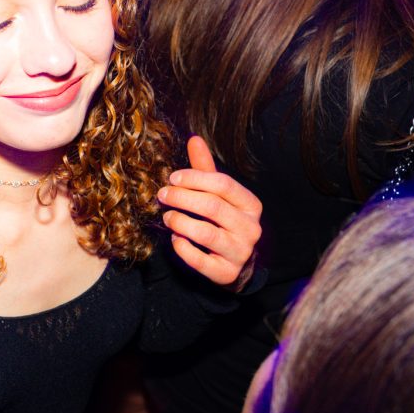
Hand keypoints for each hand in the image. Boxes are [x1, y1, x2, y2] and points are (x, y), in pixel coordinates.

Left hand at [158, 136, 262, 285]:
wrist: (235, 263)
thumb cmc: (223, 221)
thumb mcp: (218, 196)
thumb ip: (205, 170)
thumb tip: (194, 139)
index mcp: (251, 205)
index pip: (223, 184)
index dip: (194, 178)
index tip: (172, 177)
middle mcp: (251, 228)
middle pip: (213, 207)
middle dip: (182, 198)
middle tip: (162, 195)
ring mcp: (241, 252)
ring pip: (207, 233)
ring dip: (180, 222)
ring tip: (167, 217)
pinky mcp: (227, 273)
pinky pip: (201, 261)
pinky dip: (183, 248)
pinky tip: (174, 239)